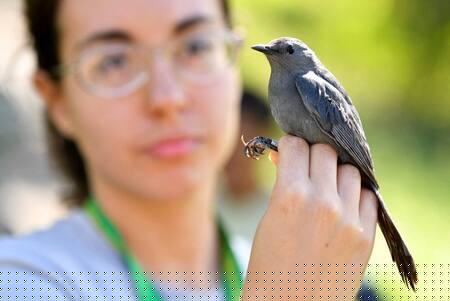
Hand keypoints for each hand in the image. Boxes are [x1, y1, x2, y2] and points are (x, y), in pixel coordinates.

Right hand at [242, 135, 377, 300]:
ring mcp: (348, 219)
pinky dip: (356, 195)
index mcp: (290, 196)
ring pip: (350, 170)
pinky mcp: (365, 236)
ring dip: (337, 173)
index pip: (297, 145)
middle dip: (313, 156)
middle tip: (308, 169)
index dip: (290, 147)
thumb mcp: (268, 217)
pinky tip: (343, 205)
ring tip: (327, 187)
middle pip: (325, 151)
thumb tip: (290, 155)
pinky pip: (369, 196)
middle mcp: (323, 202)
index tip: (290, 153)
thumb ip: (283, 182)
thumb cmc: (269, 263)